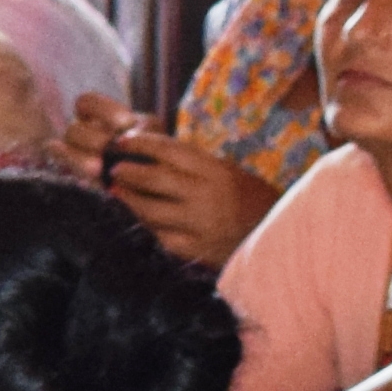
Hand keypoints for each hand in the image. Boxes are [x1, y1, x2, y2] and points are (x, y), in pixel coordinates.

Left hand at [86, 111, 263, 267]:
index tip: (121, 141)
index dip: (141, 143)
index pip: (170, 150)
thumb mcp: (230, 175)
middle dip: (128, 172)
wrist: (279, 241)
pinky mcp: (196, 250)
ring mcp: (200, 224)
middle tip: (112, 168)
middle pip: (155, 178)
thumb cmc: (252, 202)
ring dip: (129, 200)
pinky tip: (133, 223)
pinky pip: (160, 237)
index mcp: (216, 170)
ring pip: (151, 210)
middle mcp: (206, 195)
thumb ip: (197, 166)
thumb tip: (153, 153)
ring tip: (115, 192)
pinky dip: (144, 228)